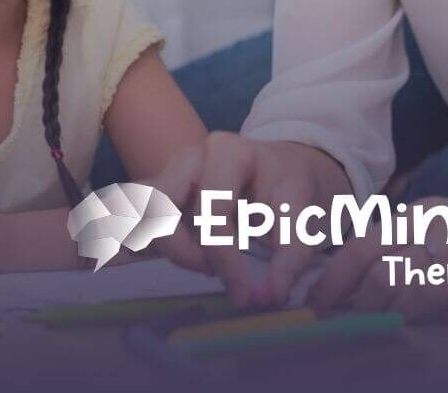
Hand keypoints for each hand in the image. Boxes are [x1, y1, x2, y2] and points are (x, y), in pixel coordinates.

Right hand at [147, 132, 348, 307]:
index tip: (245, 294)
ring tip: (210, 265)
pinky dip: (164, 247)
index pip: (211, 207)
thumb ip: (293, 252)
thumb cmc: (287, 184)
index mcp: (228, 151)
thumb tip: (273, 294)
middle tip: (218, 274)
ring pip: (146, 217)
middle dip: (186, 252)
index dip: (224, 256)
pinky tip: (198, 257)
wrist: (279, 168)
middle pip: (161, 207)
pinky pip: (144, 224)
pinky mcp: (163, 194)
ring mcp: (171, 174)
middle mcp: (191, 158)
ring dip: (175, 251)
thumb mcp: (303, 209)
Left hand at [306, 191, 447, 324]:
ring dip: (407, 313)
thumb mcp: (437, 222)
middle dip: (368, 306)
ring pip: (419, 299)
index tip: (316, 307)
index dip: (334, 283)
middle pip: (386, 278)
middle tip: (365, 317)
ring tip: (413, 312)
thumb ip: (395, 244)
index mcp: (424, 216)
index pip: (363, 249)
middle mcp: (447, 234)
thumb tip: (345, 279)